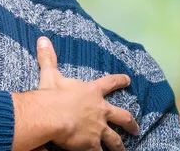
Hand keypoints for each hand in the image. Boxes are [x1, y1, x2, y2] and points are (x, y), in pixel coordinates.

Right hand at [36, 36, 138, 150]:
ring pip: (114, 139)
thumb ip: (48, 58)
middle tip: (136, 128)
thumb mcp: (50, 74)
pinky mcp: (92, 144)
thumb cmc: (52, 95)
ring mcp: (98, 128)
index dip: (119, 81)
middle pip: (121, 116)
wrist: (52, 115)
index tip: (128, 80)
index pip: (110, 83)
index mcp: (92, 92)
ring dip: (120, 146)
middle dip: (130, 122)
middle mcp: (100, 110)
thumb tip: (42, 39)